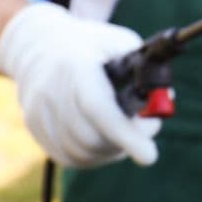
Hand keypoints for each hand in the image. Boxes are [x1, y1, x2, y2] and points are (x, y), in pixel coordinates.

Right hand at [0, 2, 160, 167]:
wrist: (39, 44)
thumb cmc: (93, 46)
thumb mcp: (122, 44)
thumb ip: (146, 71)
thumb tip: (166, 99)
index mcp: (76, 65)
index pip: (99, 108)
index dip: (126, 135)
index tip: (150, 157)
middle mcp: (51, 90)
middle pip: (94, 137)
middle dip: (129, 139)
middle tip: (149, 124)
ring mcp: (38, 111)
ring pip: (84, 152)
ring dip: (114, 148)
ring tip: (127, 126)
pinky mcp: (35, 127)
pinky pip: (70, 156)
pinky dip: (96, 153)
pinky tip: (106, 135)